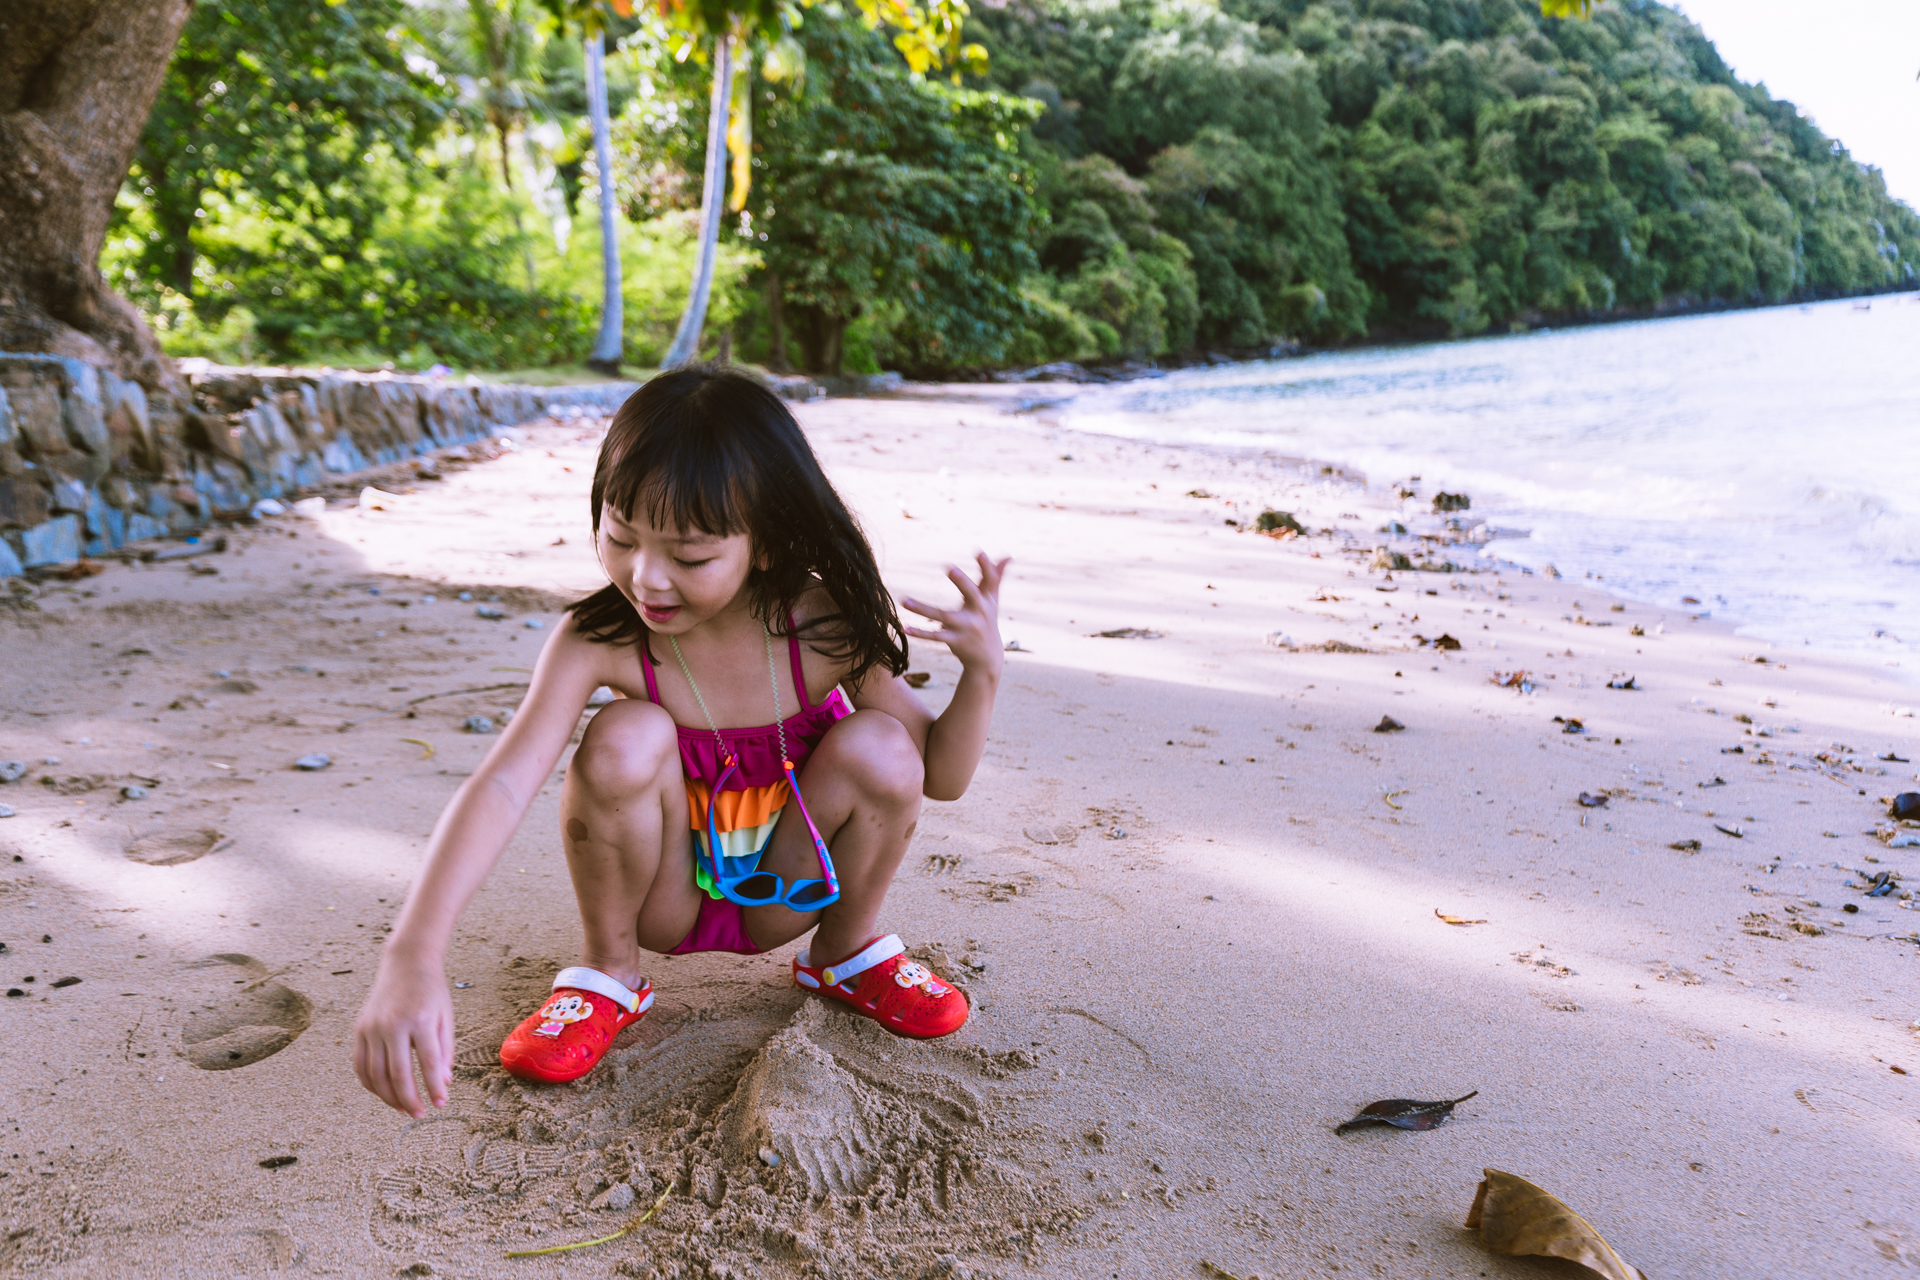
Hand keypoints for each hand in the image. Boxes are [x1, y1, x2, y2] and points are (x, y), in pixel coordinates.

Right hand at [351, 953, 453, 1117]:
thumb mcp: (446, 1018)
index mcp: (421, 1020)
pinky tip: (383, 1093)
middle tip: (420, 1114)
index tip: (441, 1104)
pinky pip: (361, 1064)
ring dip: (388, 1096)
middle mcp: (393, 1024)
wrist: (407, 964)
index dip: (434, 1088)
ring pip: (375, 1074)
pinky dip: (370, 1083)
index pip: (428, 1063)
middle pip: (398, 1074)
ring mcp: (372, 1027)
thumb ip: (445, 1051)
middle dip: (409, 1100)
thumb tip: (443, 1083)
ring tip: (402, 1108)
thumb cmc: (432, 992)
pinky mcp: (360, 1029)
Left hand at [901, 552, 1010, 675]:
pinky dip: (920, 633)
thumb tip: (1008, 556)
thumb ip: (996, 577)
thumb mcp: (993, 601)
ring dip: (922, 609)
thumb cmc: (988, 621)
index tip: (979, 551)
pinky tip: (904, 627)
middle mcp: (979, 612)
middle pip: (971, 594)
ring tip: (904, 600)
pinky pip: (935, 636)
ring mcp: (966, 627)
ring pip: (942, 616)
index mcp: (987, 600)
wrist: (988, 658)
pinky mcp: (955, 641)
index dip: (986, 566)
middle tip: (949, 567)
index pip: (989, 580)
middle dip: (962, 581)